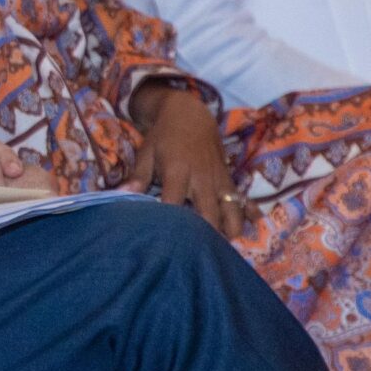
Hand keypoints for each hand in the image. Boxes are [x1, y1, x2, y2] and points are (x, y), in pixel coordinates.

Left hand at [125, 84, 249, 235]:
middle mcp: (202, 179)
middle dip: (204, 237)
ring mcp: (219, 181)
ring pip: (232, 212)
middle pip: (208, 215)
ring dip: (228, 231)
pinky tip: (249, 230)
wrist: (189, 114)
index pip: (173, 204)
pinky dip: (247, 216)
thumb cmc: (162, 137)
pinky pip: (243, 202)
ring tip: (221, 249)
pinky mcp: (230, 180)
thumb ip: (137, 177)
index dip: (169, 224)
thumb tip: (121, 194)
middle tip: (196, 255)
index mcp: (177, 172)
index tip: (164, 242)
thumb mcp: (146, 153)